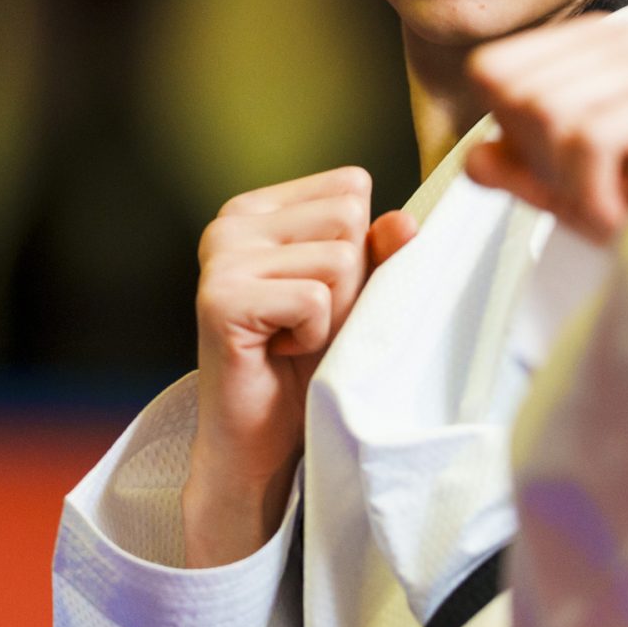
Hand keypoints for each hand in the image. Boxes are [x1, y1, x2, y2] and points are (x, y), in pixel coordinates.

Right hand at [182, 166, 417, 564]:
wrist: (260, 440)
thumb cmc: (305, 363)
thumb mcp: (355, 296)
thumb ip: (379, 251)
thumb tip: (407, 222)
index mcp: (260, 208)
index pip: (350, 185)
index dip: (359, 246)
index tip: (321, 291)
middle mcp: (231, 222)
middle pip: (348, 216)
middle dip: (349, 280)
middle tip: (307, 321)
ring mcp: (221, 258)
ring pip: (338, 259)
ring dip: (332, 312)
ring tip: (293, 337)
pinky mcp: (222, 299)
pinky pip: (314, 299)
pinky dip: (312, 336)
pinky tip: (279, 351)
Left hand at [464, 13, 627, 242]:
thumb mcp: (561, 188)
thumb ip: (512, 169)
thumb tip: (476, 160)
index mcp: (593, 43)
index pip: (493, 69)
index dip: (508, 133)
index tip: (559, 170)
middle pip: (520, 94)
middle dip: (541, 164)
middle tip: (590, 194)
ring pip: (551, 113)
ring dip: (570, 186)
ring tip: (608, 206)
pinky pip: (590, 140)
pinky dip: (591, 195)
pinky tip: (619, 217)